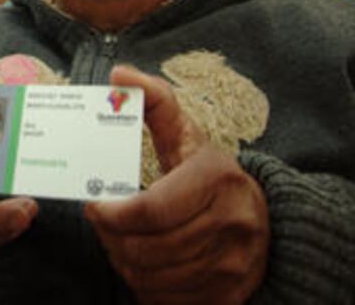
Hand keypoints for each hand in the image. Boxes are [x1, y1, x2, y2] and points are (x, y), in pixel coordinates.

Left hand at [84, 65, 269, 303]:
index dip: (111, 214)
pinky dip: (144, 285)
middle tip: (102, 223)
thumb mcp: (185, 134)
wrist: (264, 221)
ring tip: (119, 239)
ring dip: (123, 260)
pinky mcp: (229, 296)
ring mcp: (234, 265)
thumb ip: (153, 102)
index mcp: (217, 178)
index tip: (93, 206)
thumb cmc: (208, 173)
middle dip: (111, 237)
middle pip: (146, 247)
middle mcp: (233, 224)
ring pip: (152, 276)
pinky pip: (166, 299)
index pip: (151, 210)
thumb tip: (119, 75)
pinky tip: (141, 263)